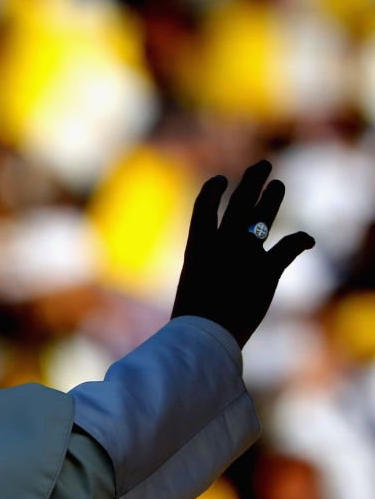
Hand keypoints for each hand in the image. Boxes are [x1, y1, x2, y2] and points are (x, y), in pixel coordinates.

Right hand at [171, 160, 315, 347]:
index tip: (221, 180)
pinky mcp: (267, 269)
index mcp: (198, 246)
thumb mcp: (192, 290)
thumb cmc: (192, 320)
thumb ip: (205, 276)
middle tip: (263, 166)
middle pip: (239, 203)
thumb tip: (209, 286)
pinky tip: (306, 238)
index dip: (213, 191)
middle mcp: (222, 243)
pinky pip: (288, 247)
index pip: (204, 207)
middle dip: (252, 181)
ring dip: (272, 198)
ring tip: (278, 185)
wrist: (204, 332)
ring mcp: (245, 254)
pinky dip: (300, 240)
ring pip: (263, 216)